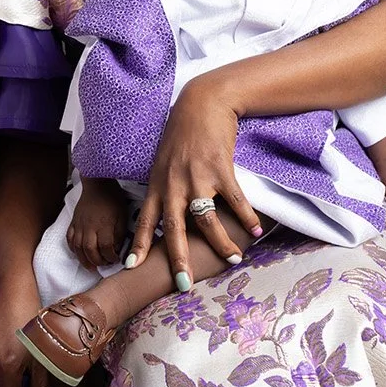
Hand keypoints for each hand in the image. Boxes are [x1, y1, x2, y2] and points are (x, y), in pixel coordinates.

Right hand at [67, 178, 127, 269]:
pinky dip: (73, 249)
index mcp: (104, 225)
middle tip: (104, 265)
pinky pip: (69, 238)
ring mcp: (79, 224)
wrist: (97, 184)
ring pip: (78, 247)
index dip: (111, 257)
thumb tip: (117, 249)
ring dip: (84, 260)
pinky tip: (79, 253)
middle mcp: (90, 227)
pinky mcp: (73, 222)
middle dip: (97, 262)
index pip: (106, 248)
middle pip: (90, 250)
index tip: (116, 259)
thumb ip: (120, 234)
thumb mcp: (123, 215)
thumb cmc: (113, 199)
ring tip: (91, 267)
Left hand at [128, 79, 260, 289]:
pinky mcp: (220, 167)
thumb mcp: (164, 161)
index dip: (139, 243)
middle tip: (183, 283)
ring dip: (220, 242)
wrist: (201, 103)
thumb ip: (163, 187)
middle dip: (177, 256)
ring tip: (232, 260)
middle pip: (173, 226)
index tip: (130, 266)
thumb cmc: (182, 134)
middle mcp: (174, 182)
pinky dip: (246, 217)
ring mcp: (197, 175)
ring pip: (206, 218)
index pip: (145, 219)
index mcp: (158, 183)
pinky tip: (255, 231)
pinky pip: (235, 199)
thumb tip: (165, 214)